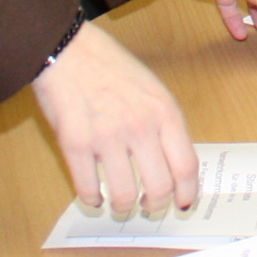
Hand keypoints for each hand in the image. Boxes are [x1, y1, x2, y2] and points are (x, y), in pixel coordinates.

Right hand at [29, 21, 196, 216]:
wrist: (69, 49)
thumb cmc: (111, 67)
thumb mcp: (152, 89)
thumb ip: (164, 125)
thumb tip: (173, 167)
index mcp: (164, 111)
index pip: (186, 166)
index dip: (186, 193)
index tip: (182, 204)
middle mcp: (140, 126)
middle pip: (159, 188)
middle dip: (155, 206)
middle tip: (148, 207)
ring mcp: (107, 136)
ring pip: (124, 196)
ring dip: (123, 207)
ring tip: (119, 203)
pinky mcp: (75, 143)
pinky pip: (88, 189)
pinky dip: (92, 200)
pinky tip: (93, 195)